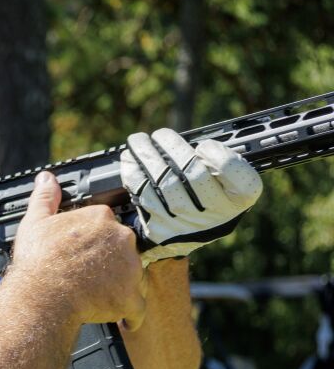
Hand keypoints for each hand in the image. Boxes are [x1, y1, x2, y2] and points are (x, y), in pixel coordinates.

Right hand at [12, 171, 146, 330]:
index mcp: (101, 218)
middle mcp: (123, 239)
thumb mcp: (35, 222)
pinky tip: (119, 319)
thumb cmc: (38, 261)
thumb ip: (45, 198)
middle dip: (109, 261)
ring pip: (132, 276)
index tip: (80, 250)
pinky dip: (129, 315)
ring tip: (95, 295)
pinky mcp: (131, 298)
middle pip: (122, 249)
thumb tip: (47, 178)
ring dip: (120, 285)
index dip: (92, 239)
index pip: (106, 224)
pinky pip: (137, 309)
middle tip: (86, 273)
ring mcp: (131, 269)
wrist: (43, 296)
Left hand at [120, 128, 261, 265]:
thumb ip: (214, 161)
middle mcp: (216, 215)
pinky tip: (130, 159)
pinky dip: (134, 172)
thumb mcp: (222, 180)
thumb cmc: (204, 194)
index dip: (219, 156)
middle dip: (172, 147)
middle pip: (193, 174)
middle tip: (160, 134)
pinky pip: (143, 194)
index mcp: (238, 199)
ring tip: (138, 141)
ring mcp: (186, 223)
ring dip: (146, 156)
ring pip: (164, 182)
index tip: (203, 145)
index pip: (236, 174)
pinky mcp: (160, 228)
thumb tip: (185, 142)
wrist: (184, 234)